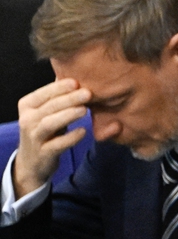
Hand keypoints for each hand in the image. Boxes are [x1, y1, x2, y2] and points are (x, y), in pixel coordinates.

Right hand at [13, 80, 91, 197]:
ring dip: (68, 115)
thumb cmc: (45, 132)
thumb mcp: (47, 113)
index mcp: (27, 106)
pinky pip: (57, 144)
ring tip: (85, 110)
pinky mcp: (43, 153)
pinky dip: (70, 138)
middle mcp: (27, 120)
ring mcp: (34, 137)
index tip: (77, 81)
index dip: (59, 87)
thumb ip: (57, 97)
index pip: (43, 93)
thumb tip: (74, 76)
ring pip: (49, 123)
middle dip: (69, 99)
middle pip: (49, 107)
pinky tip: (83, 131)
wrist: (32, 162)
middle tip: (88, 93)